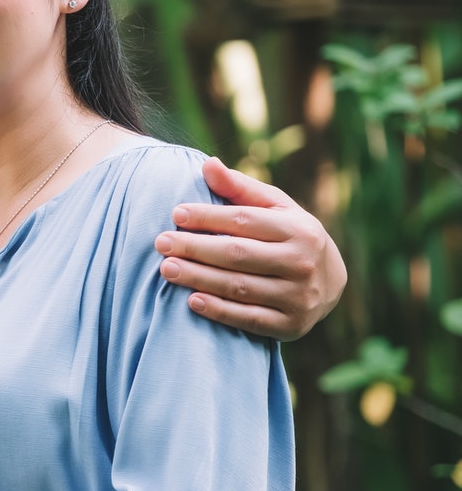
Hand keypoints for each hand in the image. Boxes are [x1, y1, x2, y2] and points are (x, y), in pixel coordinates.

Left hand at [156, 157, 344, 340]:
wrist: (330, 282)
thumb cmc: (290, 235)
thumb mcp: (275, 208)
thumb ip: (240, 188)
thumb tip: (207, 164)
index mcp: (299, 229)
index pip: (245, 221)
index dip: (208, 217)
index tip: (176, 213)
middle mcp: (302, 263)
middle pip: (238, 254)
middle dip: (196, 248)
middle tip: (161, 242)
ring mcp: (298, 297)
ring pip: (239, 287)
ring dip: (199, 278)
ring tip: (166, 269)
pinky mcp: (291, 326)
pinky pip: (249, 319)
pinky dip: (219, 311)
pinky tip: (191, 300)